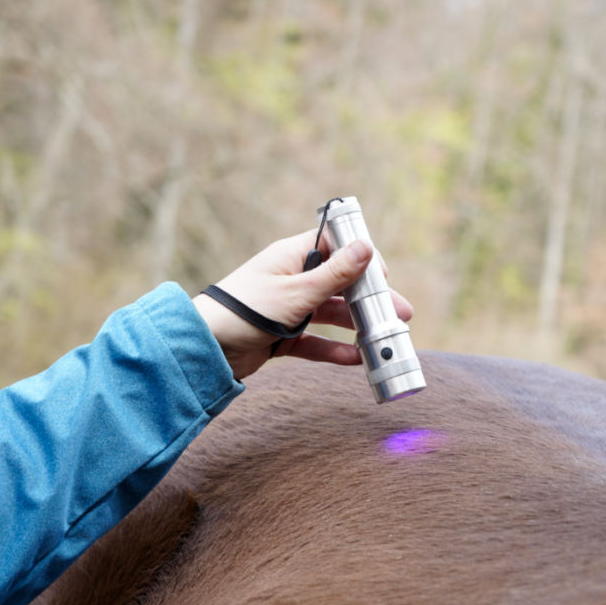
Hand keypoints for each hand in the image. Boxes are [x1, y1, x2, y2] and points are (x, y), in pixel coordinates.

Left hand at [192, 229, 413, 379]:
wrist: (204, 348)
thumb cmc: (245, 310)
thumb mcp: (297, 292)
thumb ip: (335, 273)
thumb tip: (367, 246)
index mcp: (292, 256)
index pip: (335, 246)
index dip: (361, 257)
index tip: (383, 276)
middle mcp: (291, 278)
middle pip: (340, 284)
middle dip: (370, 299)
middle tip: (401, 313)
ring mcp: (287, 308)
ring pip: (330, 314)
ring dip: (357, 325)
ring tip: (386, 339)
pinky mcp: (281, 335)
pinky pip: (315, 340)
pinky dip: (334, 349)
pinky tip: (356, 359)